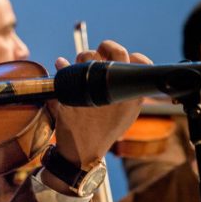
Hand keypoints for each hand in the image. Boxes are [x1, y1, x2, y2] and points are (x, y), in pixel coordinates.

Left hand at [48, 40, 146, 167]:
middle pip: (113, 52)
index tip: (117, 56)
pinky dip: (62, 66)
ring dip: (83, 57)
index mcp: (130, 95)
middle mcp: (113, 91)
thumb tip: (124, 63)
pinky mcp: (70, 97)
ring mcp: (92, 93)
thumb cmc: (106, 131)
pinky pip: (64, 72)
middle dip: (105, 47)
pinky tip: (61, 64)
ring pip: (88, 58)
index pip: (139, 61)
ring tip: (79, 66)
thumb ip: (127, 90)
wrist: (83, 153)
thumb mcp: (126, 113)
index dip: (129, 54)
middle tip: (97, 54)